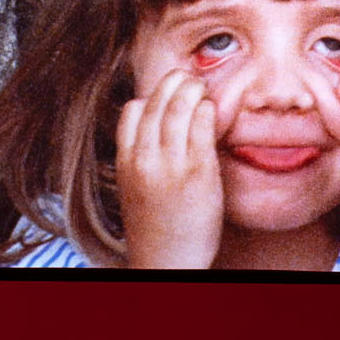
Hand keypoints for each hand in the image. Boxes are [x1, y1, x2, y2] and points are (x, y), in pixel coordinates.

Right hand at [117, 71, 222, 269]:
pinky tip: (213, 108)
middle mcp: (145, 159)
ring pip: (179, 108)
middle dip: (174, 82)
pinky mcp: (199, 172)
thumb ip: (143, 157)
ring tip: (202, 87)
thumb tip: (159, 130)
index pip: (132, 110)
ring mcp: (172, 165)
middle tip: (189, 78)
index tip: (166, 92)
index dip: (151, 95)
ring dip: (192, 89)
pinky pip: (203, 127)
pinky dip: (208, 110)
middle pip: (156, 102)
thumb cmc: (157, 227)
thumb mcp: (137, 187)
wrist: (167, 261)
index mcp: (126, 161)